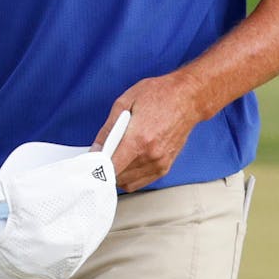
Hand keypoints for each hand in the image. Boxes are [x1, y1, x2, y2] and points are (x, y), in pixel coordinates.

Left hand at [99, 71, 203, 190]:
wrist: (188, 98)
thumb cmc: (158, 95)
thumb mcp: (124, 103)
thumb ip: (108, 129)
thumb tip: (96, 149)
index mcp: (138, 139)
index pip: (112, 167)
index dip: (97, 168)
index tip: (90, 164)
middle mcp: (151, 155)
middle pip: (119, 177)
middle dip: (105, 170)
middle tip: (100, 157)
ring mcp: (160, 163)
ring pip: (130, 183)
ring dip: (118, 174)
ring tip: (115, 156)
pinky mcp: (166, 166)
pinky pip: (142, 181)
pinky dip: (131, 176)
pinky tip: (127, 161)